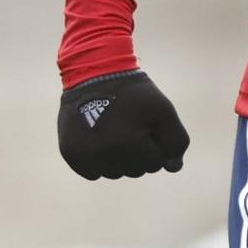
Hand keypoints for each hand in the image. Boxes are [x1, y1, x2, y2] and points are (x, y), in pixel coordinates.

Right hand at [58, 69, 189, 179]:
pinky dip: (99, 161)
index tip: (145, 123)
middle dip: (139, 152)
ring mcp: (85, 156)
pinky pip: (94, 173)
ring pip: (114, 173)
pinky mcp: (71, 155)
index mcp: (129, 144)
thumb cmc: (134, 94)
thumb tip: (173, 169)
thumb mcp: (164, 112)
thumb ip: (176, 143)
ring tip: (114, 130)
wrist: (94, 74)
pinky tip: (100, 139)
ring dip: (119, 158)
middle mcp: (104, 154)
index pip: (155, 164)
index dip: (155, 143)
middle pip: (135, 171)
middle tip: (129, 124)